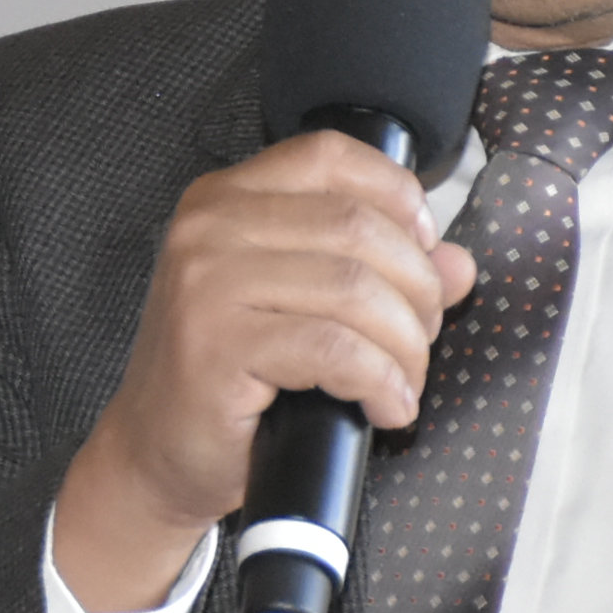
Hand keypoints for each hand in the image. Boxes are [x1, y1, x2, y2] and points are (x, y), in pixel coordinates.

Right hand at [52, 128, 473, 611]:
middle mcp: (208, 228)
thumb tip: (457, 264)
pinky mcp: (218, 345)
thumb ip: (377, 271)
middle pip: (358, 227)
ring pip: (355, 289)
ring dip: (404, 345)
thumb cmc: (227, 381)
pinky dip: (380, 381)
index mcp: (224, 199)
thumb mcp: (301, 308)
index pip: (332, 158)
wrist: (155, 455)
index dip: (398, 199)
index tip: (421, 256)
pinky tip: (385, 407)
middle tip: (418, 341)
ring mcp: (206, 284)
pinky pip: (335, 349)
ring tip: (403, 382)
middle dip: (416, 291)